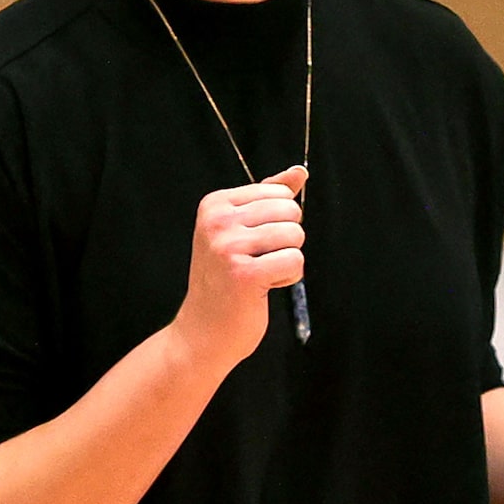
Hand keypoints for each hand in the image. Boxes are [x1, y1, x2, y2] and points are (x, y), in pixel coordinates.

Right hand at [173, 167, 305, 370]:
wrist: (203, 332)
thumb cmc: (227, 280)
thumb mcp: (242, 231)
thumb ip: (270, 198)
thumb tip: (300, 171)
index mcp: (214, 204)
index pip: (279, 193)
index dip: (278, 222)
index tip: (250, 244)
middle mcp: (217, 221)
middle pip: (290, 211)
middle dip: (287, 239)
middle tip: (258, 261)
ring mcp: (228, 248)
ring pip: (295, 236)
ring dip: (287, 260)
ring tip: (259, 275)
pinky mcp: (244, 275)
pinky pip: (295, 261)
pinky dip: (287, 278)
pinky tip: (262, 289)